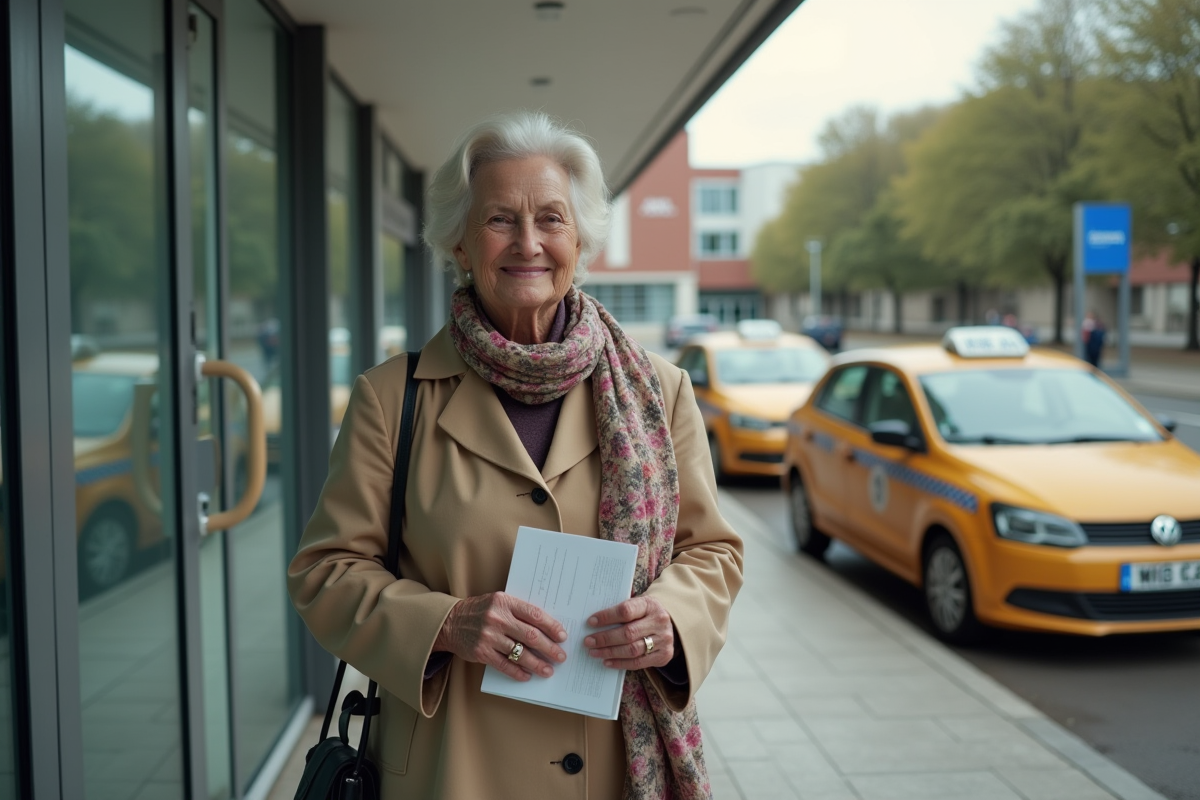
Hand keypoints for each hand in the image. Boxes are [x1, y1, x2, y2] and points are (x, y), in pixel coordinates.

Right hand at [434, 592, 567, 681]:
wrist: (451, 622)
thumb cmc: (480, 611)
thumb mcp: (498, 602)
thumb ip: (518, 611)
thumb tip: (547, 627)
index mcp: (504, 602)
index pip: (534, 614)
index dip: (551, 626)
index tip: (562, 636)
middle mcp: (497, 618)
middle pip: (531, 635)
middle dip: (549, 648)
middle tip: (561, 656)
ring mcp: (488, 636)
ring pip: (520, 653)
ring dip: (537, 664)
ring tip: (548, 670)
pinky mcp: (481, 652)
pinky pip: (504, 665)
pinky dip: (518, 672)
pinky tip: (527, 676)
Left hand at [583, 596, 674, 669]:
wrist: (668, 624)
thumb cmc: (645, 613)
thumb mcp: (637, 605)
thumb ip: (621, 611)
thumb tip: (594, 622)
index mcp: (650, 605)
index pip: (626, 611)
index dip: (607, 617)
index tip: (591, 622)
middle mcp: (659, 622)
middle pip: (628, 633)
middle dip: (605, 638)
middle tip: (588, 641)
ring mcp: (663, 640)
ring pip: (632, 650)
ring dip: (610, 652)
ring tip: (594, 652)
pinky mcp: (663, 655)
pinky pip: (638, 663)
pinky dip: (620, 663)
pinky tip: (607, 661)